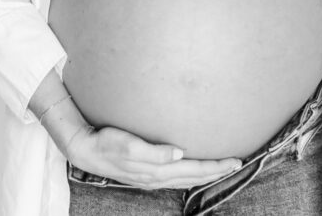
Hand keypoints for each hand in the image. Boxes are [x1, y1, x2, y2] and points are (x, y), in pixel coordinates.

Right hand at [66, 124, 242, 189]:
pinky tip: (191, 169)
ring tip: (220, 168)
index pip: (194, 170)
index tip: (235, 161)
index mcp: (157, 170)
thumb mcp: (128, 145)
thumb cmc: (105, 142)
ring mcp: (151, 177)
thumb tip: (180, 153)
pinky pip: (175, 177)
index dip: (216, 167)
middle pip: (194, 177)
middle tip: (237, 164)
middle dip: (217, 172)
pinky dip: (190, 175)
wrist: (84, 149)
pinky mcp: (145, 173)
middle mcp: (157, 177)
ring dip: (205, 174)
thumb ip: (155, 152)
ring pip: (186, 179)